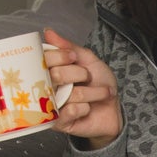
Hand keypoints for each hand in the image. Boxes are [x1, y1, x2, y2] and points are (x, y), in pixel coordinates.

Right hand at [44, 30, 122, 147]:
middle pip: (55, 75)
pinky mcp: (58, 123)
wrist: (114, 109)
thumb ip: (69, 47)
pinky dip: (85, 107)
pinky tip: (88, 109)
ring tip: (99, 94)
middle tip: (88, 77)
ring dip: (91, 92)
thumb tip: (48, 32)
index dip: (60, 56)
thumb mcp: (89, 60)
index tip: (74, 57)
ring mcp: (50, 107)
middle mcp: (46, 88)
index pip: (43, 59)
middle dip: (79, 73)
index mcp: (49, 71)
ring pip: (68, 94)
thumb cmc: (99, 83)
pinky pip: (70, 111)